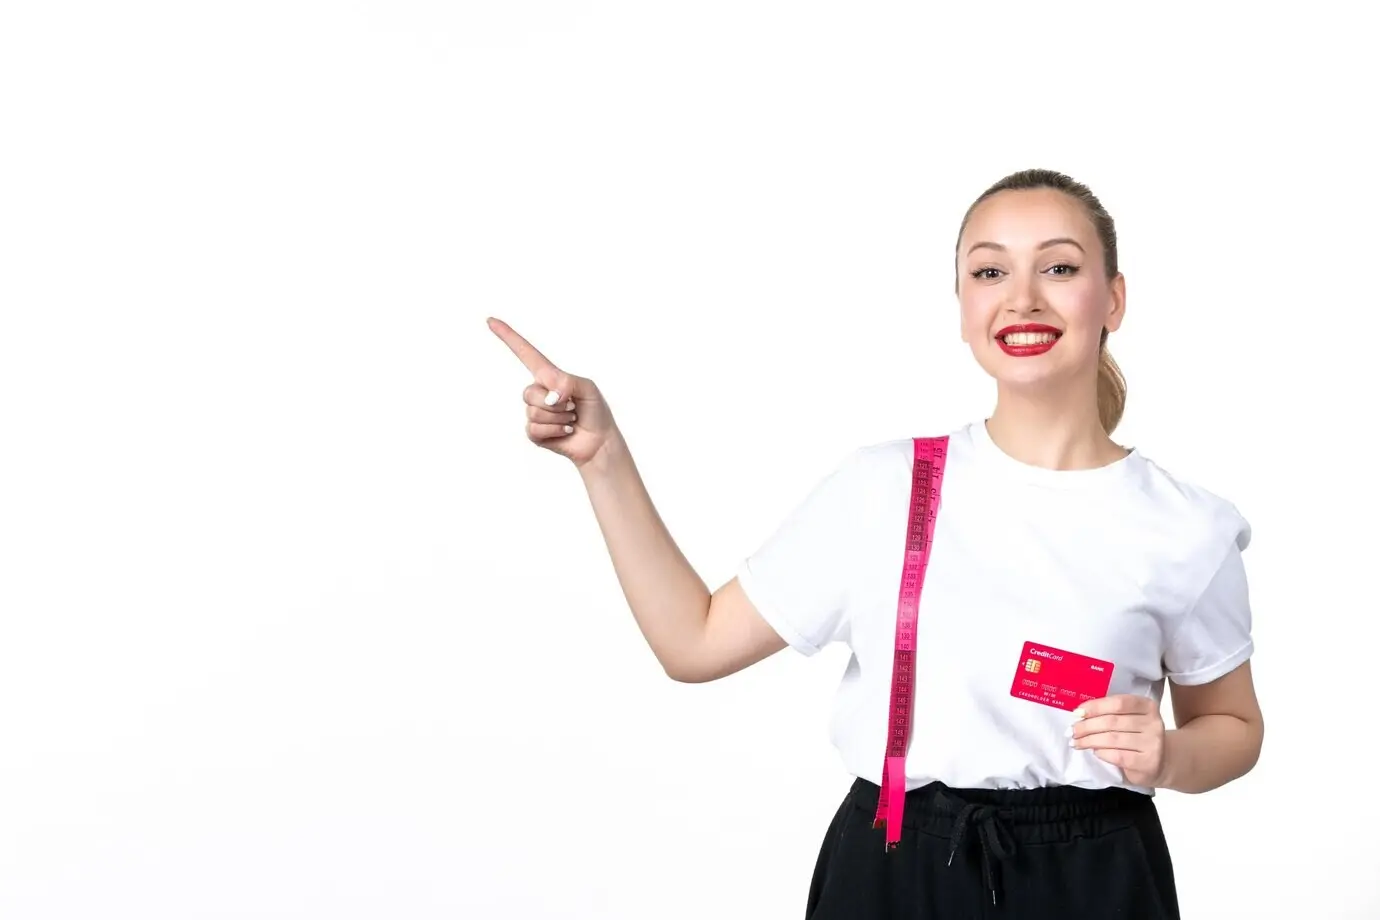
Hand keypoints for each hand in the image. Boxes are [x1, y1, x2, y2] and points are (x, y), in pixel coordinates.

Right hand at [488, 317, 619, 467]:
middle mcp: (538, 391)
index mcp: (549, 376)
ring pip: (534, 412)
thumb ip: (567, 383)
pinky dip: (555, 431)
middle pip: (529, 393)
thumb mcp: (588, 388)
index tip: (491, 320)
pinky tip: (566, 430)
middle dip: (555, 403)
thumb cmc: (595, 410)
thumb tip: (549, 396)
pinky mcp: (534, 432)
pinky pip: (535, 429)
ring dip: (558, 418)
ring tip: (571, 419)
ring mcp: (534, 412)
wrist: (599, 440)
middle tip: (573, 407)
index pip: (525, 353)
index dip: (508, 336)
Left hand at [1068, 694, 1167, 786]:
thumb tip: (1079, 714)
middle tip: (1072, 731)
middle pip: (1112, 721)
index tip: (1078, 712)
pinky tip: (1095, 752)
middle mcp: (1153, 723)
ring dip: (1090, 741)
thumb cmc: (1137, 737)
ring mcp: (1153, 743)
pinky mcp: (1148, 763)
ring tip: (1077, 742)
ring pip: (1113, 739)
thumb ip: (1110, 713)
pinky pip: (1118, 756)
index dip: (1095, 706)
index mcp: (1147, 706)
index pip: (1118, 703)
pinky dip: (1102, 753)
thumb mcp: (1129, 719)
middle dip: (1087, 726)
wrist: (1161, 763)